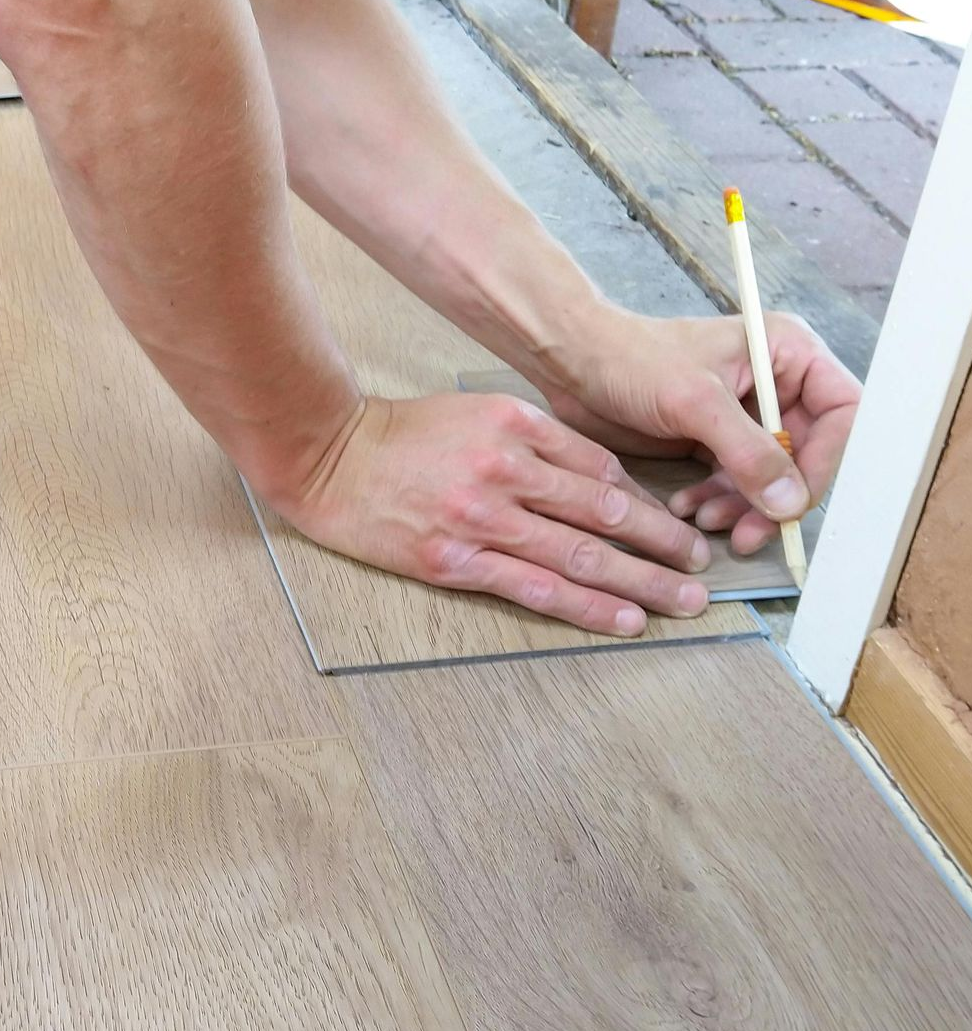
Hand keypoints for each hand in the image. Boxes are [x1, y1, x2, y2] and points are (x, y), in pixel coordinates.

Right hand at [274, 393, 712, 635]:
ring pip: (580, 554)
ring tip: (683, 601)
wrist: (329, 457)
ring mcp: (480, 518)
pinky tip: (623, 619)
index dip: (648, 502)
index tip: (676, 525)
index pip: (601, 469)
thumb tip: (601, 481)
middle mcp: (505, 469)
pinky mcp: (454, 560)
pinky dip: (586, 606)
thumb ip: (536, 439)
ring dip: (641, 582)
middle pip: (604, 512)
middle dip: (662, 544)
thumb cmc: (402, 435)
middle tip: (701, 568)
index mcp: (515, 425)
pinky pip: (535, 588)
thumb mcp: (476, 412)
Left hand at [533, 310, 860, 552]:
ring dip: (742, 506)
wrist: (574, 362)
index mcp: (788, 353)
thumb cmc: (632, 359)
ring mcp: (746, 415)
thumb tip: (791, 503)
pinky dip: (717, 501)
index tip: (794, 501)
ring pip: (769, 477)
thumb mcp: (696, 403)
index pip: (842, 414)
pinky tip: (688, 510)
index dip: (826, 462)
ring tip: (705, 520)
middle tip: (748, 533)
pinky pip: (733, 483)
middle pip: (807, 455)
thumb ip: (749, 452)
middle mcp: (776, 383)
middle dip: (775, 497)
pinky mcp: (714, 439)